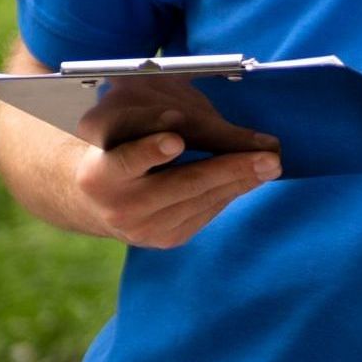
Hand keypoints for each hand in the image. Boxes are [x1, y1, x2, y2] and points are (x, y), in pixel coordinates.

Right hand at [72, 114, 280, 249]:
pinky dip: (229, 192)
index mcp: (100, 173)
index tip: (175, 140)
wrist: (90, 198)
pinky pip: (205, 212)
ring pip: (201, 199)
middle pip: (182, 184)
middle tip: (268, 157)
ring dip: (240, 181)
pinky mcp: (164, 240)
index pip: (126, 160)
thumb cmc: (117, 146)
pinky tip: (251, 177)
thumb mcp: (130, 126)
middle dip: (229, 168)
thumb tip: (217, 122)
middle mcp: (118, 207)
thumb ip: (169, 120)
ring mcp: (142, 230)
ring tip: (270, 164)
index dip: (150, 151)